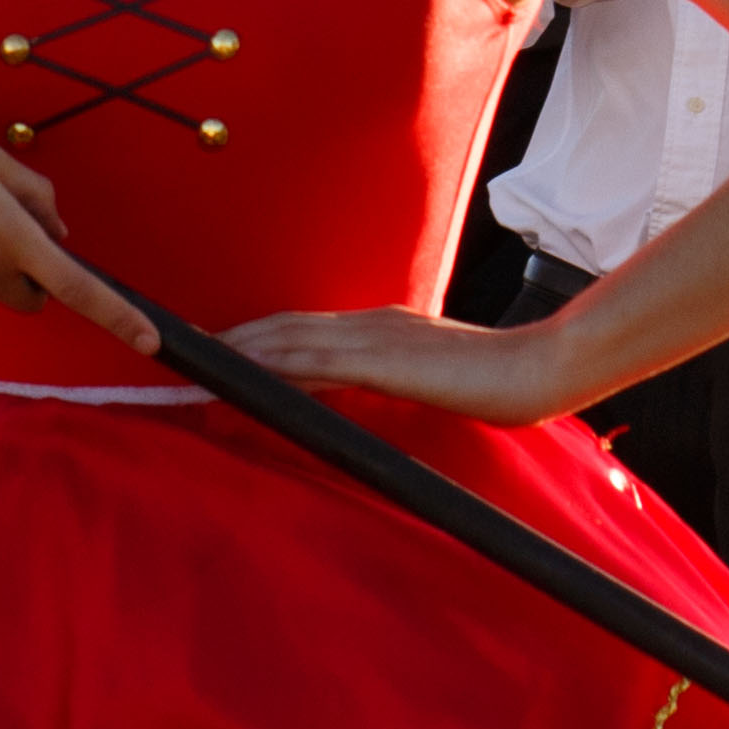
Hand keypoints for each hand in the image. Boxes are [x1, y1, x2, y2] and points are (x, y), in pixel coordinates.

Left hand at [225, 304, 588, 425]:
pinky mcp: (384, 358)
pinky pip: (316, 360)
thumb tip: (356, 404)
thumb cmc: (499, 383)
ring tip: (198, 364)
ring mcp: (377, 336)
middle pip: (286, 326)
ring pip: (291, 338)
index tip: (221, 354)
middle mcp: (372, 323)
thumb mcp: (433, 382)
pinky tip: (247, 373)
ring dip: (241, 350)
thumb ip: (396, 383)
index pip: (306, 330)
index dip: (260, 339)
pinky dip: (274, 363)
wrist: (541, 368)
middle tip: (186, 356)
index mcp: (384, 328)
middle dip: (235, 341)